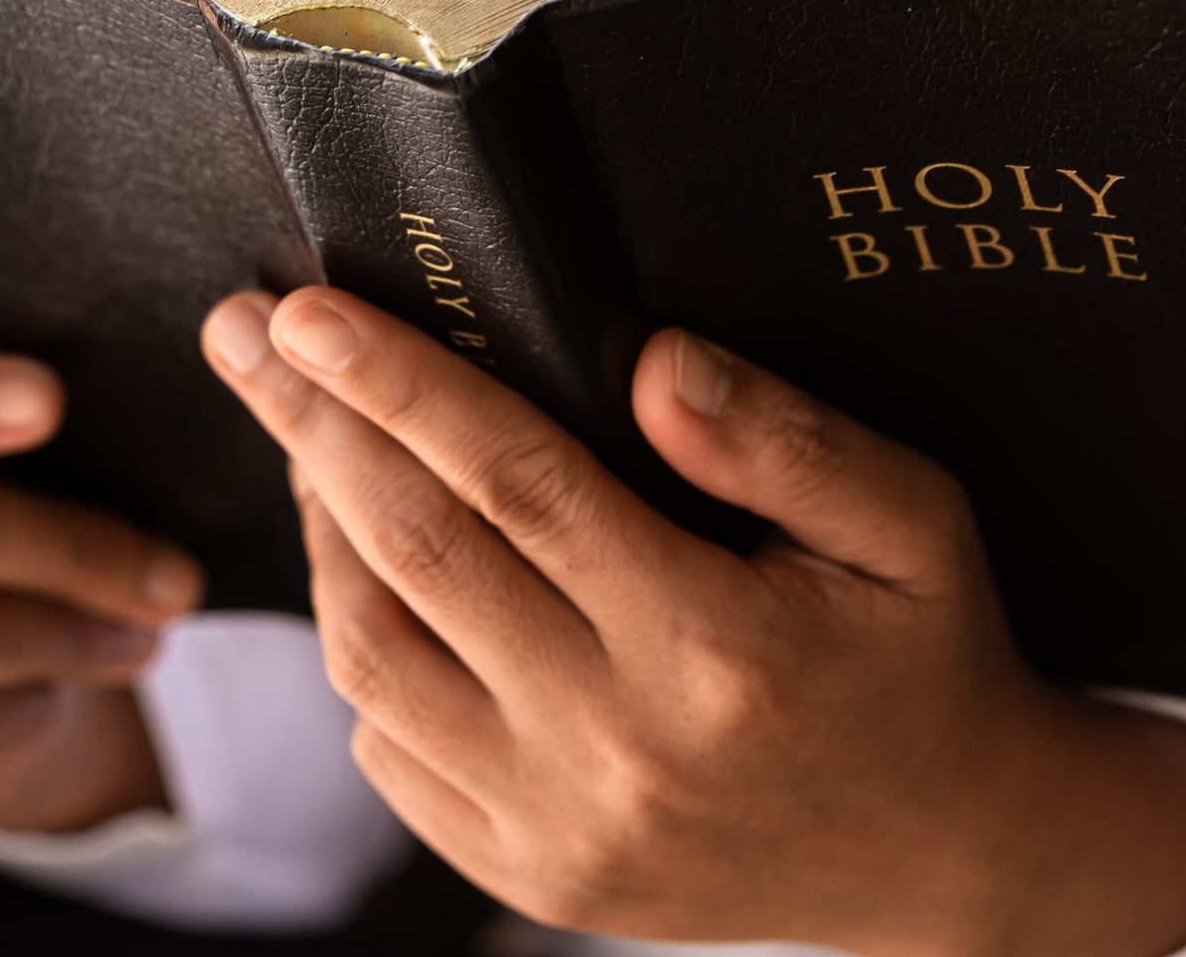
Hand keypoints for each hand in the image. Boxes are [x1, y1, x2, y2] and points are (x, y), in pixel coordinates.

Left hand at [204, 288, 1185, 956]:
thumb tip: (651, 361)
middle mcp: (615, 750)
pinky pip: (389, 747)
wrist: (943, 856)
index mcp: (713, 649)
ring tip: (298, 430)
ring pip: (373, 654)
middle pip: (415, 553)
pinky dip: (356, 641)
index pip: (515, 481)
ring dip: (316, 527)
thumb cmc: (923, 662)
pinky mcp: (526, 875)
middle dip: (309, 425)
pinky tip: (360, 561)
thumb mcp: (911, 526)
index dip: (400, 384)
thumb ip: (782, 439)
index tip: (310, 311)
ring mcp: (557, 831)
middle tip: (242, 334)